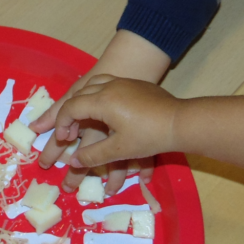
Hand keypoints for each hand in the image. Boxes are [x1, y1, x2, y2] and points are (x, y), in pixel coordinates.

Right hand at [39, 75, 175, 174]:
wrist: (181, 121)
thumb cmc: (149, 136)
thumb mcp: (120, 150)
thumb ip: (93, 156)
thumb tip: (74, 161)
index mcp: (102, 100)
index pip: (72, 108)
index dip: (62, 124)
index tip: (64, 139)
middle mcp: (109, 86)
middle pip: (80, 94)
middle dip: (71, 113)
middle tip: (70, 132)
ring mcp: (123, 82)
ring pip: (93, 83)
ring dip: (83, 99)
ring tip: (82, 116)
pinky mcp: (134, 84)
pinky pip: (108, 82)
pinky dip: (97, 94)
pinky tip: (103, 107)